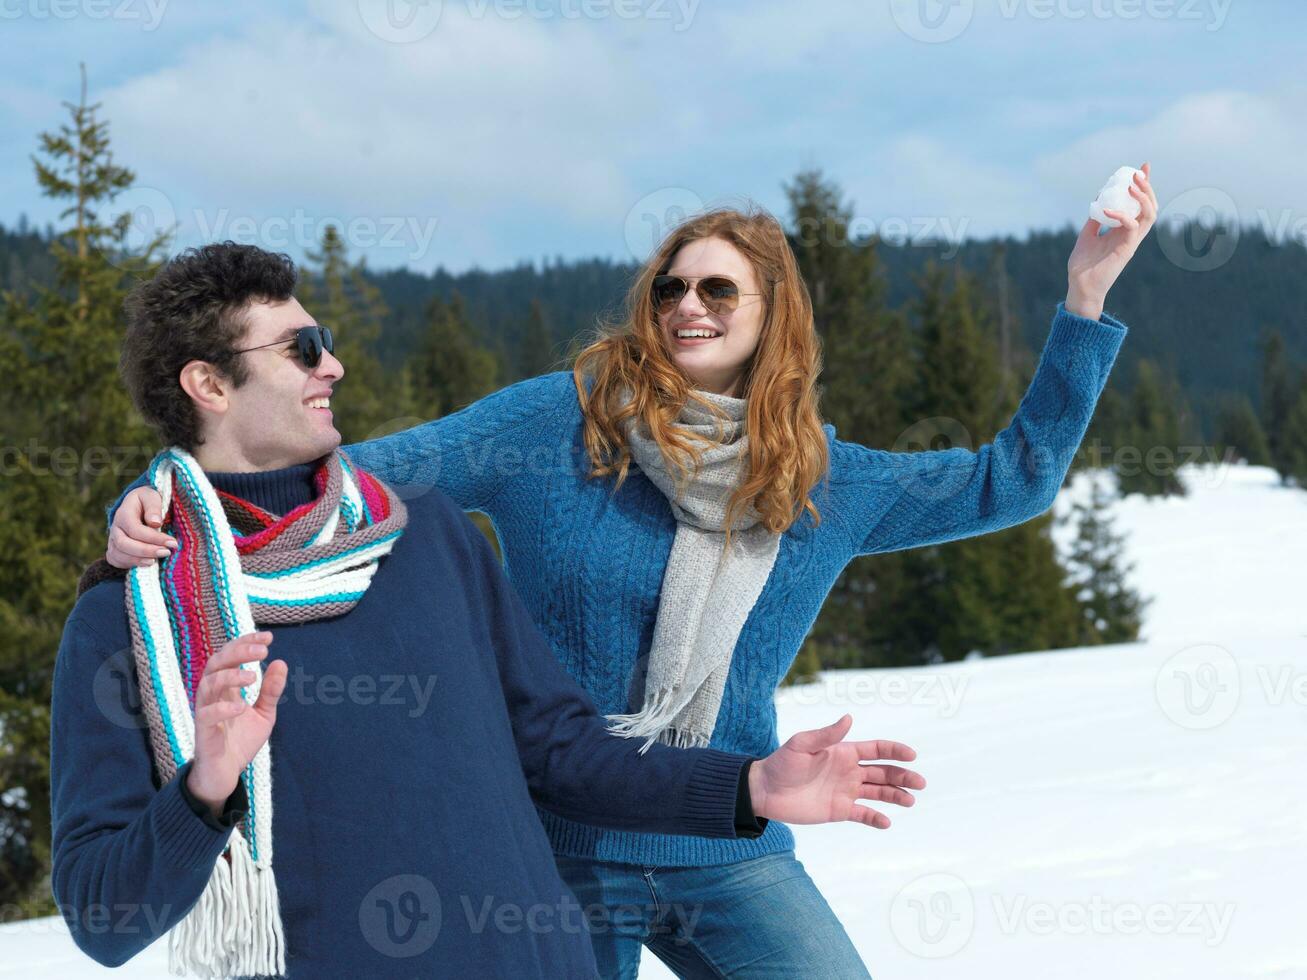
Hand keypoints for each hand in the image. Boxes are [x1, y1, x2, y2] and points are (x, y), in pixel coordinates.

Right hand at [108, 486, 172, 567]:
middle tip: (166, 552)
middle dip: (146, 551)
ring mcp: (113, 539)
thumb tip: (155, 522)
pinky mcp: (115, 549)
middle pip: (124, 544)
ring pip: (119, 554)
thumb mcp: (152, 497)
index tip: (172, 542)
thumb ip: (153, 507)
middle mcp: (115, 527)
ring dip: (138, 560)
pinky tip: (147, 563)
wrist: (139, 505)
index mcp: (124, 513)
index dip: (153, 538)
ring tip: (157, 561)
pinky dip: (129, 564)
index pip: (135, 529)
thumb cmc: (148, 501)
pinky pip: (115, 560)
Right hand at [186, 632, 287, 816]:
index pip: (229, 656)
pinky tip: (241, 706)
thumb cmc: (240, 742)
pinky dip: (223, 709)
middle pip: (214, 664)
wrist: (226, 776)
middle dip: (237, 652)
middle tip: (262, 650)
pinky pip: (206, 717)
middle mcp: (212, 697)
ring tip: (253, 676)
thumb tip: (281, 662)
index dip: (245, 642)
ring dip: (230, 676)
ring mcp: (206, 714)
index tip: (268, 637)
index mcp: (226, 689)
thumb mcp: (264, 714)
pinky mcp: (204, 735)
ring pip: (206, 686)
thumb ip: (271, 691)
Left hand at [749, 714, 924, 828]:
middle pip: (883, 772)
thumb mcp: (802, 744)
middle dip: (903, 776)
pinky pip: (863, 814)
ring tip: (911, 800)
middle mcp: (849, 771)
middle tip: (920, 782)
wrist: (766, 791)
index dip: (895, 751)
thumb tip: (849, 718)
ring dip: (896, 796)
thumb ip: (826, 734)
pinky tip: (886, 821)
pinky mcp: (839, 810)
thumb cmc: (782, 763)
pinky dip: (875, 818)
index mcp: (844, 752)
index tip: (911, 755)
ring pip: (879, 793)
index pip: (876, 749)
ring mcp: (846, 791)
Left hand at [1066, 161, 1157, 319]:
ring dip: (1143, 198)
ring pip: (1149, 215)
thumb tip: (1098, 202)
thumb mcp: (1087, 236)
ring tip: (1132, 184)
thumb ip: (1095, 220)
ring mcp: (1131, 242)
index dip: (1144, 185)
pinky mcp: (1126, 250)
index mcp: (1123, 230)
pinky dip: (1122, 216)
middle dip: (1148, 187)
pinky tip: (1108, 210)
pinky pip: (1132, 228)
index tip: (1143, 167)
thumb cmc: (1083, 265)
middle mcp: (1131, 234)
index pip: (1139, 204)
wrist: (1080, 286)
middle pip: (1150, 206)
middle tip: (1139, 172)